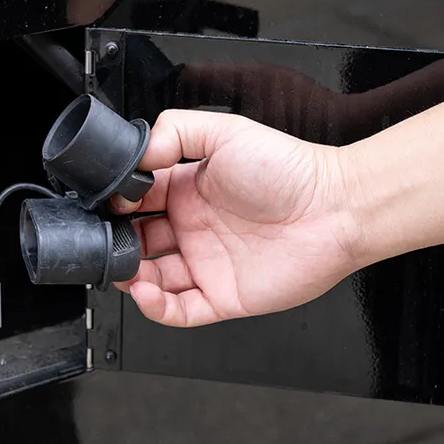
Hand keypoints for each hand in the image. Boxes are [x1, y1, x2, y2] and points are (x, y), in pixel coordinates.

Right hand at [111, 110, 360, 326]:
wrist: (335, 208)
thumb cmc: (290, 170)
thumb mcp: (225, 132)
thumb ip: (175, 132)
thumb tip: (136, 152)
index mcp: (189, 191)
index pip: (138, 201)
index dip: (119, 204)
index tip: (111, 203)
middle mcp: (194, 228)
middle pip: (138, 241)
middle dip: (117, 243)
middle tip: (108, 240)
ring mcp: (207, 264)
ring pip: (151, 280)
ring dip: (129, 277)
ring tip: (122, 268)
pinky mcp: (222, 296)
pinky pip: (179, 311)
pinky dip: (155, 308)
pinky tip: (145, 292)